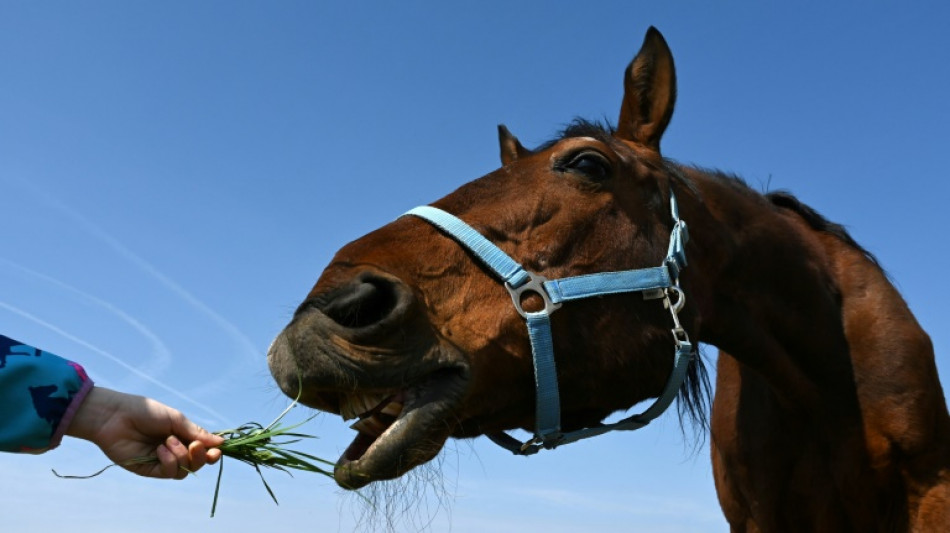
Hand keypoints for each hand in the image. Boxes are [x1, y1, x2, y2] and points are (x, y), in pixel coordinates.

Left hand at [66, 387, 224, 478]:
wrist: (116, 416)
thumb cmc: (145, 412)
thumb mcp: (175, 419)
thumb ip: (196, 433)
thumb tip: (221, 442)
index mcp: (182, 436)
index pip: (203, 450)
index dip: (212, 453)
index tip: (217, 450)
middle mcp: (174, 450)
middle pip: (196, 463)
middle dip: (200, 456)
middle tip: (195, 446)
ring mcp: (162, 461)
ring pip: (184, 470)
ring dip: (181, 456)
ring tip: (168, 442)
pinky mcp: (149, 470)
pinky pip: (168, 472)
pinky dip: (169, 461)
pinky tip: (160, 450)